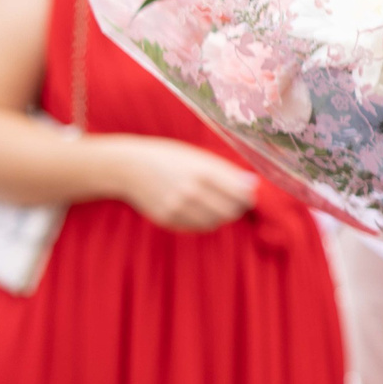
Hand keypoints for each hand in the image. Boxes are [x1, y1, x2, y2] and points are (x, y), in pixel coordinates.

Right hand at [105, 137, 258, 231]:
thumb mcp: (198, 156)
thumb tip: (253, 185)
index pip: (239, 195)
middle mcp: (191, 191)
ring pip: (214, 222)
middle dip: (236, 208)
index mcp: (203, 171)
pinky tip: (197, 209)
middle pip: (229, 212)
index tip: (247, 195)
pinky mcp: (167, 219)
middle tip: (234, 202)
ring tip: (213, 203)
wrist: (128, 166)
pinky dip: (202, 221)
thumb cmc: (169, 157)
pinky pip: (195, 227)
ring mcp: (178, 207)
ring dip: (219, 216)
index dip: (248, 198)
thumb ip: (226, 172)